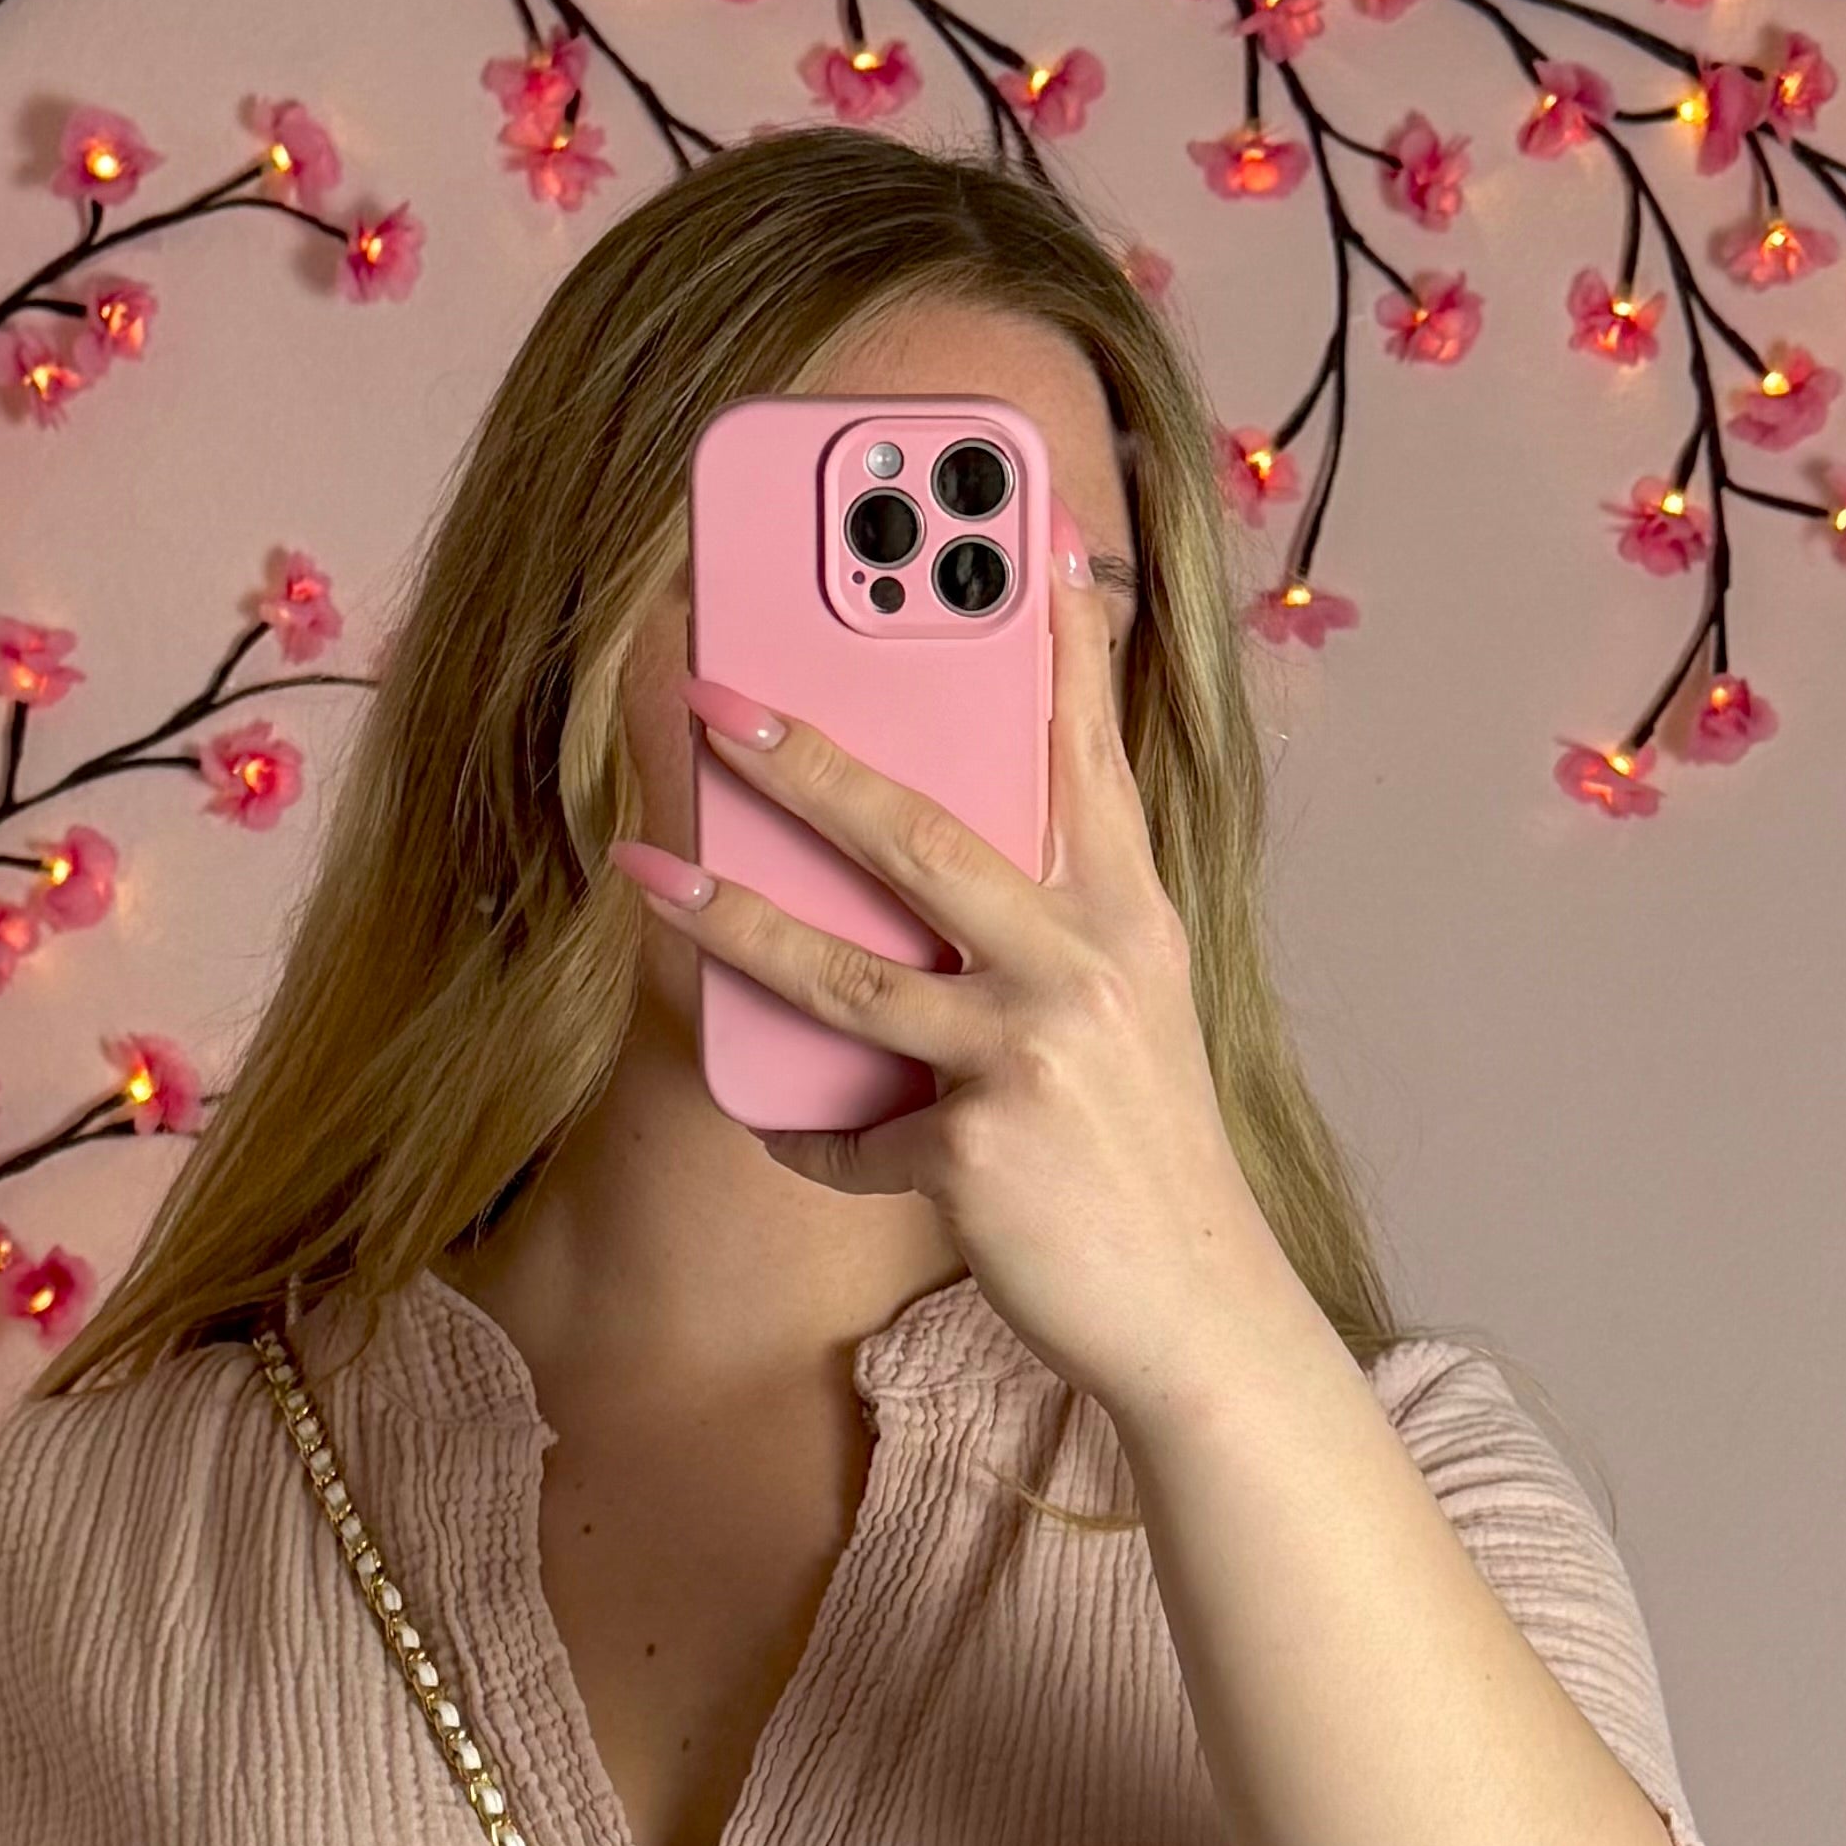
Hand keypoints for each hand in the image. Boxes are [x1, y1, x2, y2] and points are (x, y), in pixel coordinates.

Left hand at [615, 548, 1313, 1436]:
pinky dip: (812, 1136)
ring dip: (729, 919)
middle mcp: (1087, 965)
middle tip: (714, 693)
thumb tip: (936, 845)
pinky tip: (787, 1130)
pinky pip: (850, 1131)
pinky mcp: (979, 1150)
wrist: (1199, 1312)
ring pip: (846, 974)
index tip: (1022, 533)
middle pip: (921, 834)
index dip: (1053, 637)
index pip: (1085, 749)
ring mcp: (1031, 1056)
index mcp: (1129, 914)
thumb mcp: (1133, 1010)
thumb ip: (1058, 917)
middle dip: (804, 755)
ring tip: (646, 872)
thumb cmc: (1143, 1154)